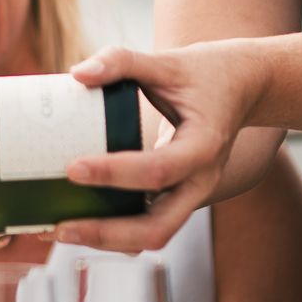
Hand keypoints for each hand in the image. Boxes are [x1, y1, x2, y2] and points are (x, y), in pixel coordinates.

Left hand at [54, 43, 266, 250]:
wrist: (242, 88)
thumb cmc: (204, 74)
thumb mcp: (168, 61)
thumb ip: (122, 62)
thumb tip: (78, 73)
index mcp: (203, 146)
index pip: (158, 170)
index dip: (114, 173)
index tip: (73, 168)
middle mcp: (201, 181)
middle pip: (158, 227)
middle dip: (107, 233)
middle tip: (61, 228)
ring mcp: (191, 194)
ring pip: (152, 235)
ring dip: (106, 240)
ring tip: (59, 231)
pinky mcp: (178, 197)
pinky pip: (147, 224)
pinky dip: (114, 230)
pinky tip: (78, 222)